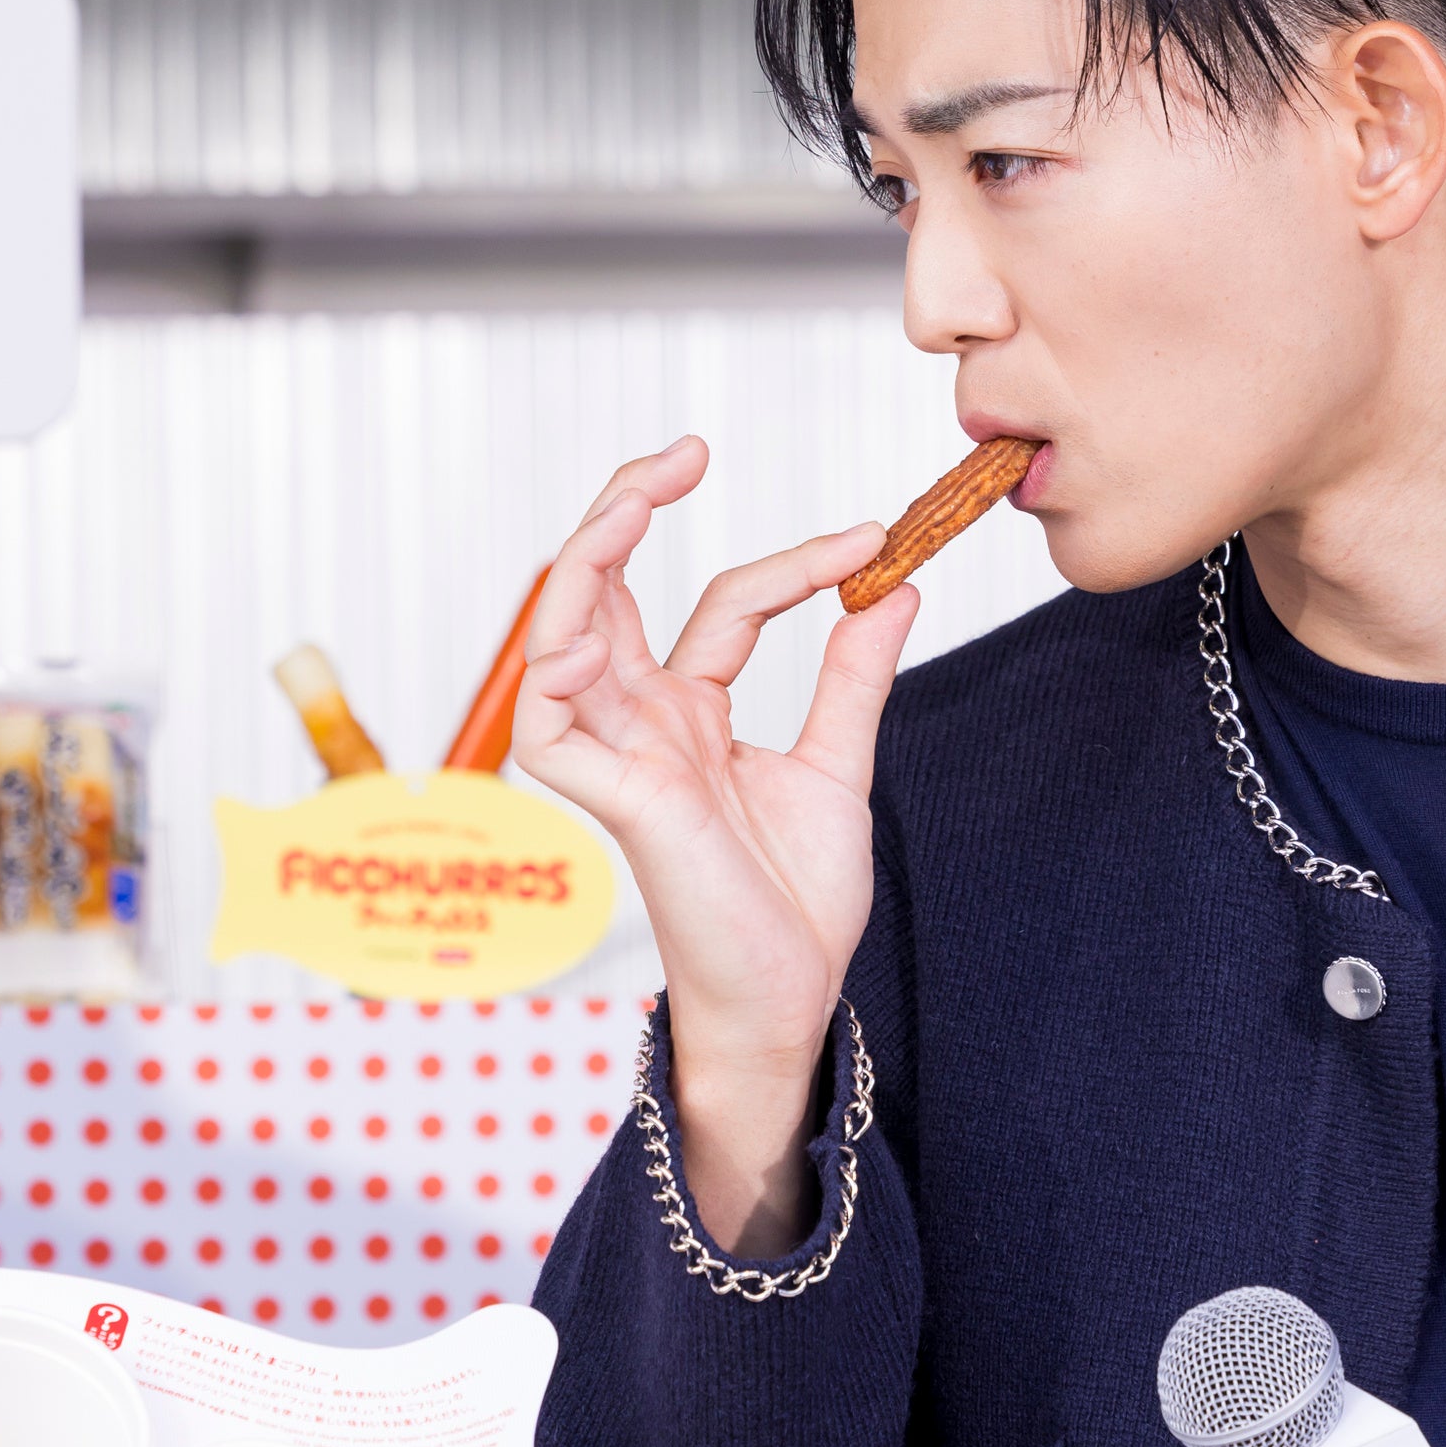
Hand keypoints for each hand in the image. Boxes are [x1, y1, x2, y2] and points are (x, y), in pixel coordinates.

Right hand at [511, 437, 915, 1256]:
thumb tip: (896, 585)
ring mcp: (621, 757)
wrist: (797, 997)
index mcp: (691, 714)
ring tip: (638, 493)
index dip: (792, 564)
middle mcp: (643, 723)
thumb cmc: (798, 902)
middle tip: (687, 449)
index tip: (873, 540)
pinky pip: (549, 726)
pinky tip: (597, 619)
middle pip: (605, 590)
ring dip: (588, 557)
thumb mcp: (839, 766)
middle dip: (628, 507)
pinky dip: (559, 668)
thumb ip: (854, 677)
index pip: (722, 605)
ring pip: (562, 635)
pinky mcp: (616, 801)